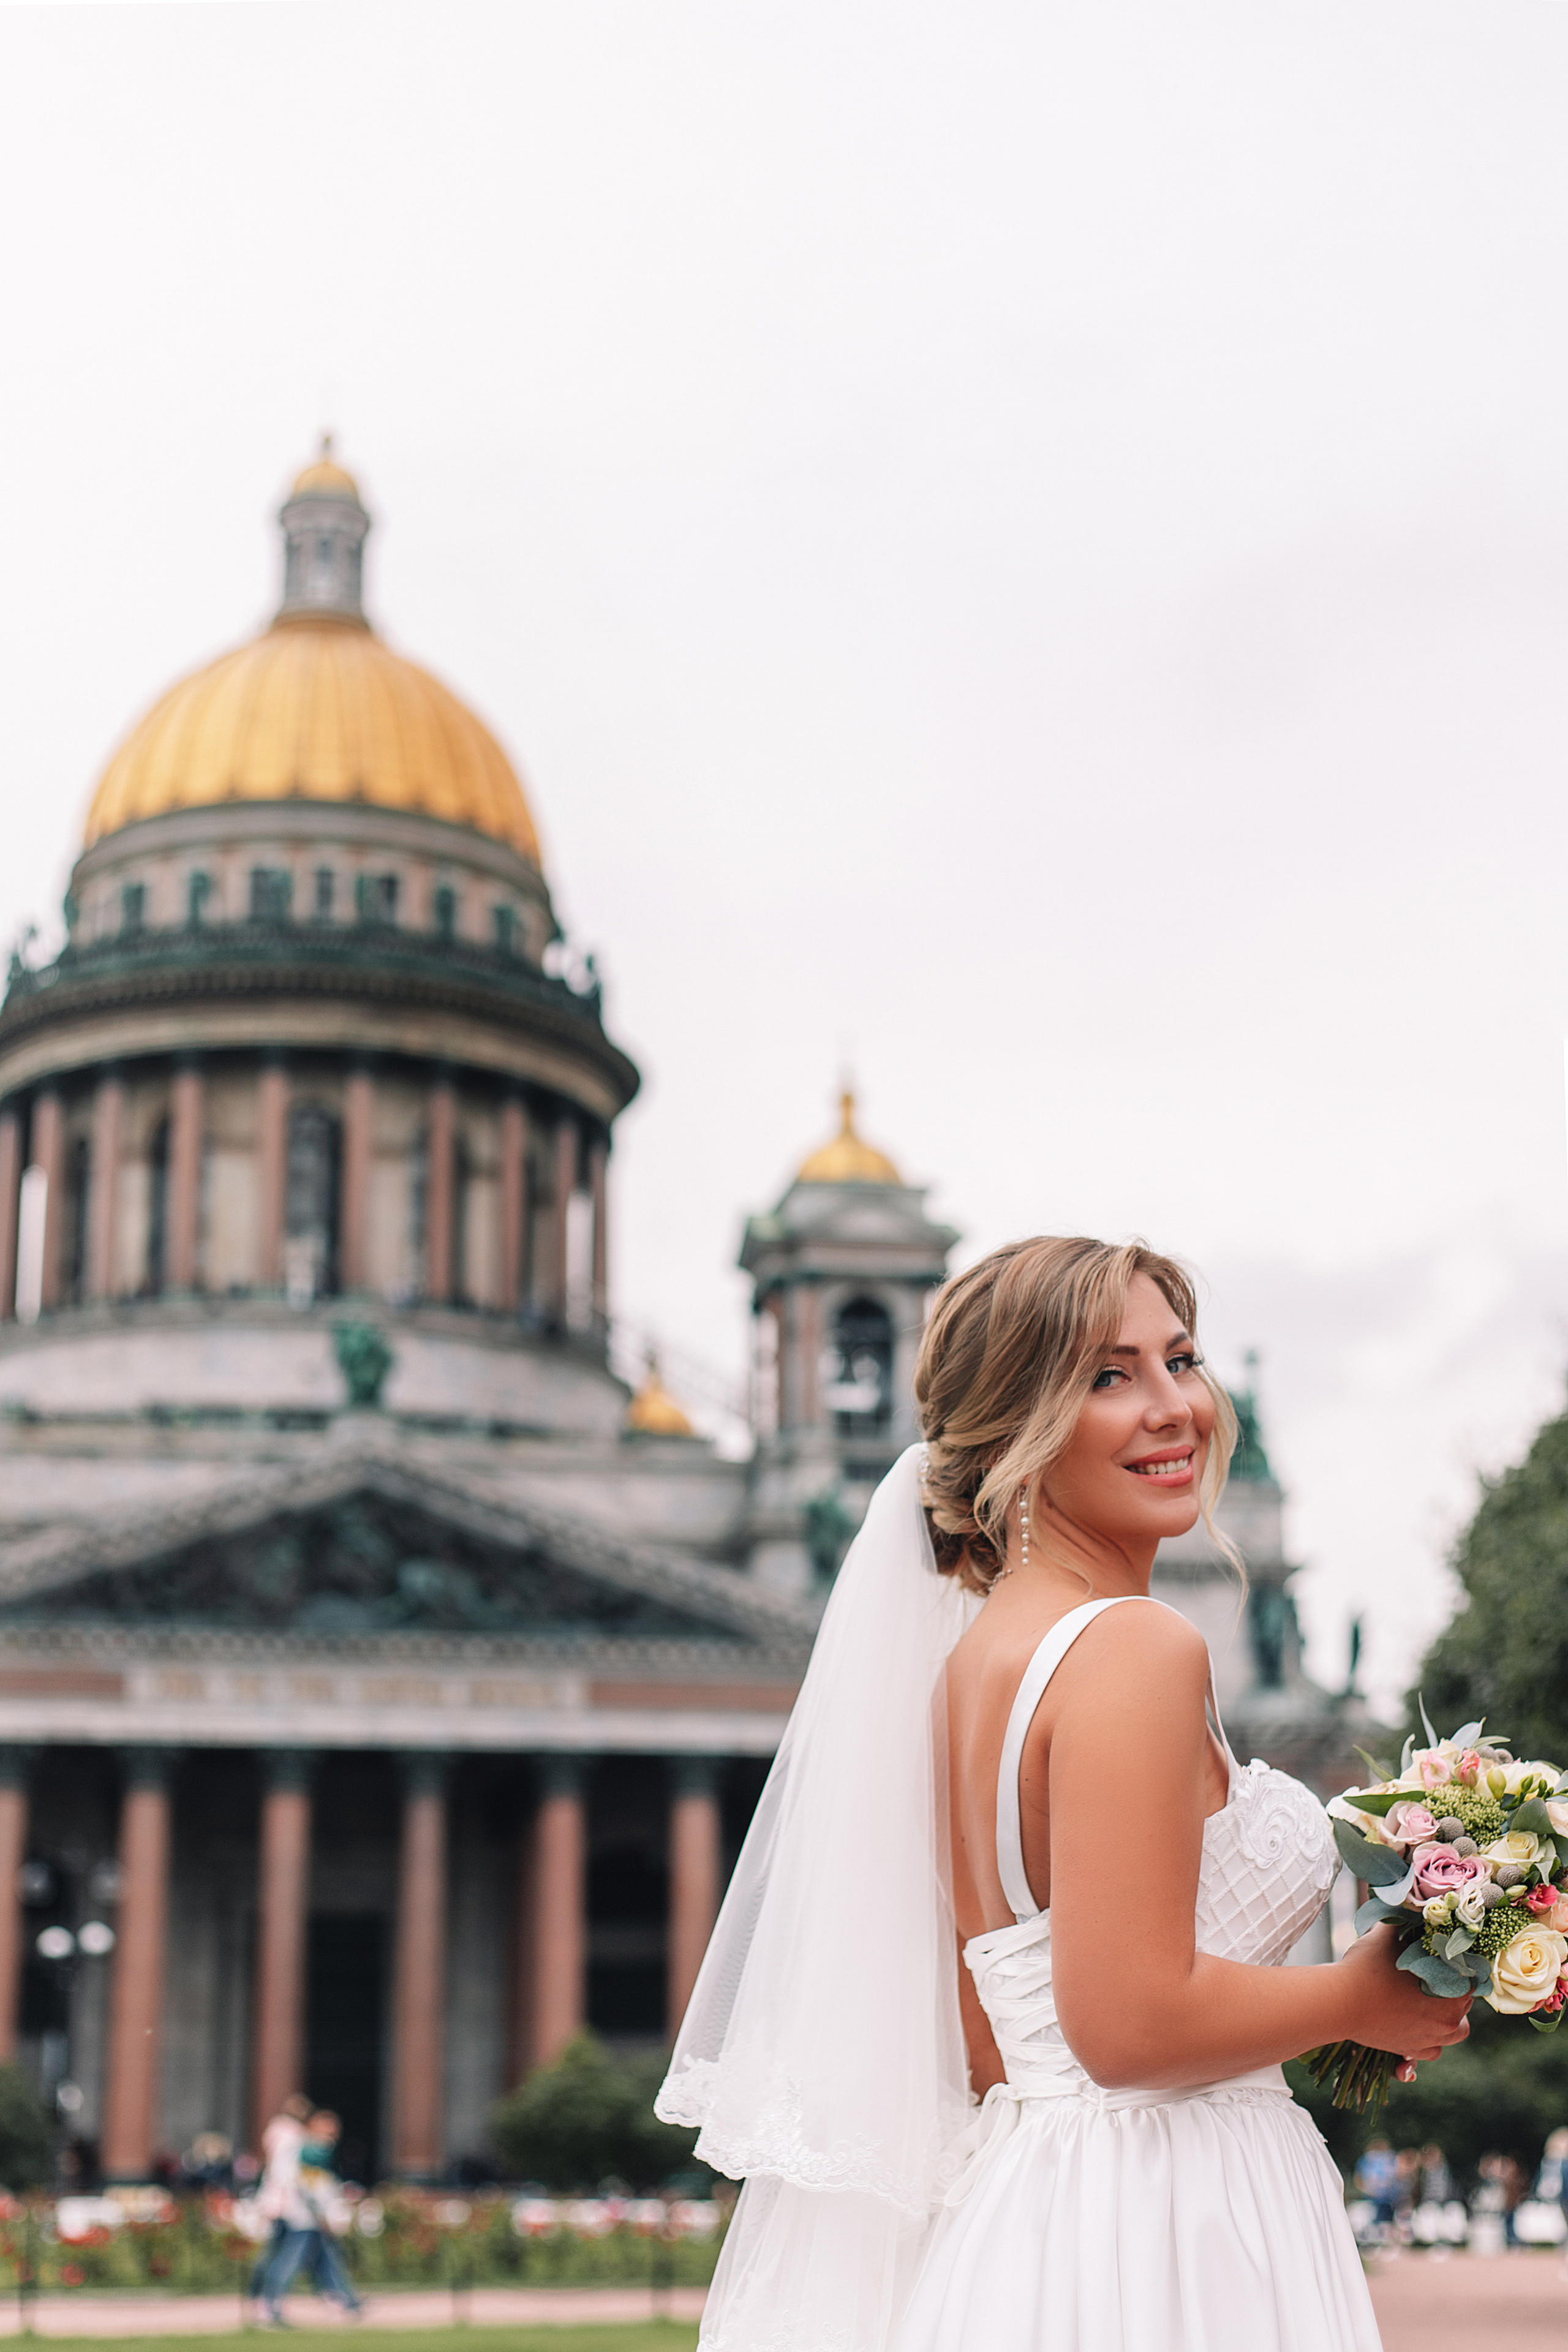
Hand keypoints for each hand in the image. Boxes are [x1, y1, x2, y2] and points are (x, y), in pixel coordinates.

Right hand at [1336, 1922, 1471, 2065]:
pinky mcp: (1411, 2051)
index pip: (1472, 1978)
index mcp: (1451, 1992)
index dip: (1461, 1965)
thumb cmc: (1367, 1968)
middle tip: (1434, 1975)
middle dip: (1454, 1990)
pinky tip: (1417, 2026)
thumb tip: (1412, 1906)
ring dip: (1448, 2019)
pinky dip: (1429, 2040)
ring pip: (1454, 2032)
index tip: (1447, 1956)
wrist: (1340, 2002)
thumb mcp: (1388, 1936)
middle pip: (1465, 2005)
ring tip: (1430, 2004)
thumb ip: (1405, 1922)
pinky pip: (1432, 2050)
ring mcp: (1430, 2040)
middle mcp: (1448, 2021)